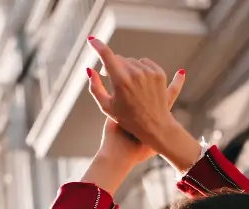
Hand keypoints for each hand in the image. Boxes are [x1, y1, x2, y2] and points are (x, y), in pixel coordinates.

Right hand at [86, 38, 184, 162]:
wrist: (155, 127)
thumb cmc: (128, 119)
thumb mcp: (106, 106)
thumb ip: (95, 87)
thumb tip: (89, 70)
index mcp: (120, 81)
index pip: (106, 55)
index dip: (97, 46)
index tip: (91, 40)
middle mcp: (135, 73)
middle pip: (119, 59)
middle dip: (113, 66)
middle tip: (110, 78)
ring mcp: (149, 72)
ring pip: (132, 61)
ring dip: (127, 68)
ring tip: (126, 83)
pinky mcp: (159, 74)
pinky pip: (145, 63)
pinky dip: (140, 68)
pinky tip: (137, 79)